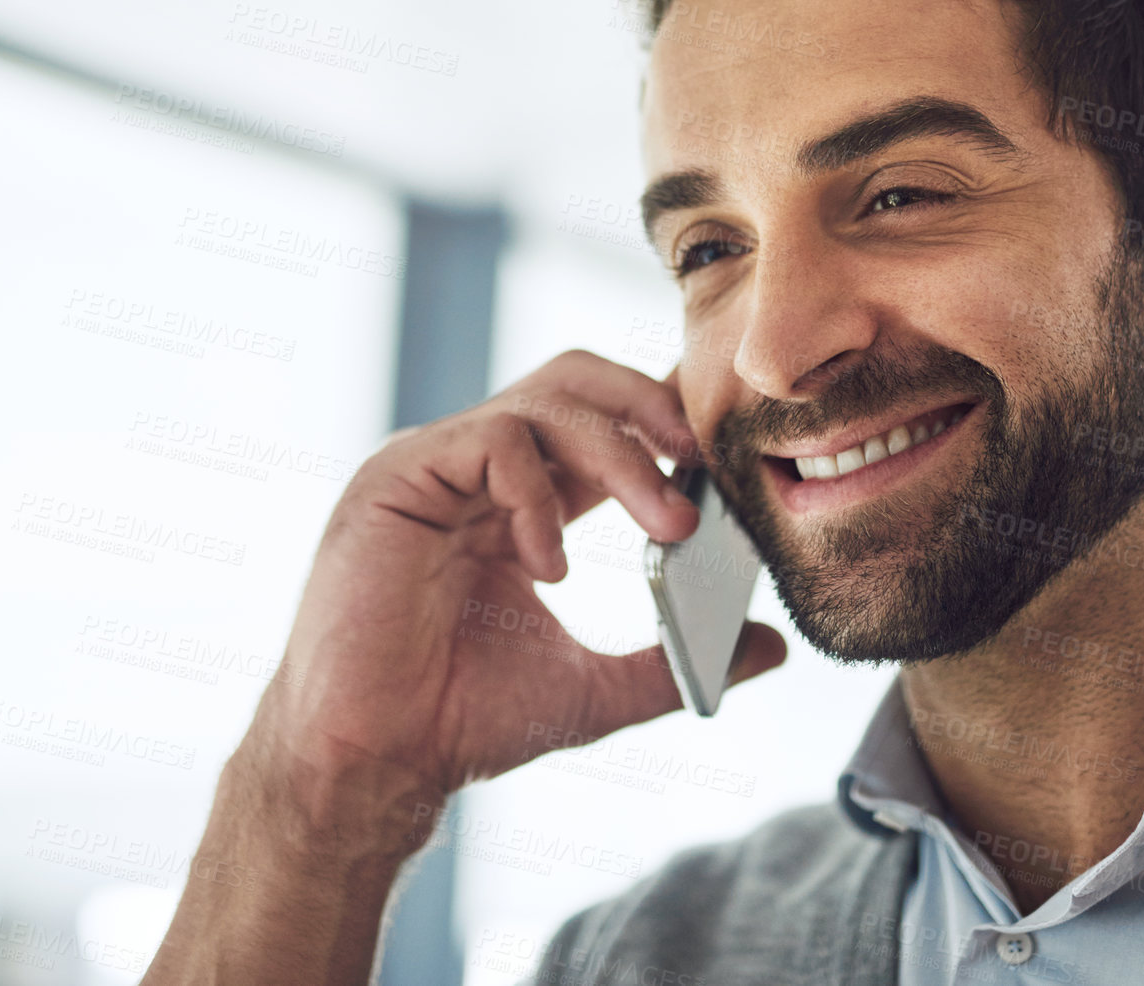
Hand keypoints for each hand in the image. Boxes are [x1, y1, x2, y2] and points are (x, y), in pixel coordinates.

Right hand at [258, 350, 786, 799]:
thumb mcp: (593, 686)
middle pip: (574, 380)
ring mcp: (433, 466)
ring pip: (544, 402)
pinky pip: (490, 439)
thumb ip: (674, 659)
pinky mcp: (396, 478)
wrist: (375, 762)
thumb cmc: (461, 721)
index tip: (722, 474)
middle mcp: (473, 470)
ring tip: (668, 523)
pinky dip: (538, 494)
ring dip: (621, 456)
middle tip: (704, 461)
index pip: (600, 424)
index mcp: (516, 502)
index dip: (663, 430)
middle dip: (649, 406)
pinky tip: (547, 565)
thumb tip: (768, 646)